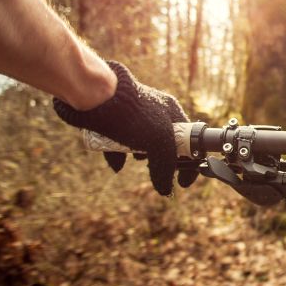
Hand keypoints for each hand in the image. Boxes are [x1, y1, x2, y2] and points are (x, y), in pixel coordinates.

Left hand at [53, 61, 196, 195]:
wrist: (95, 96)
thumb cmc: (133, 116)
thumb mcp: (159, 143)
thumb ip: (166, 166)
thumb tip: (166, 190)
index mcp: (172, 112)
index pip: (190, 138)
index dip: (189, 159)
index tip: (183, 180)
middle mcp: (155, 111)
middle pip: (165, 142)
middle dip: (161, 159)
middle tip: (157, 170)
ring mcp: (133, 115)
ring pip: (141, 142)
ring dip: (140, 154)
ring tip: (135, 159)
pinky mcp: (113, 119)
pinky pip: (119, 141)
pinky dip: (119, 154)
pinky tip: (116, 163)